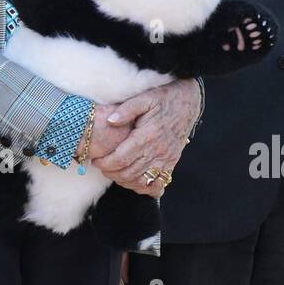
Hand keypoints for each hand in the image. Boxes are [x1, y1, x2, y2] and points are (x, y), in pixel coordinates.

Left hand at [94, 78, 200, 194]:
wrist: (187, 102)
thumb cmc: (163, 99)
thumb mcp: (144, 97)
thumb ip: (126, 109)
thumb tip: (110, 120)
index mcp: (147, 136)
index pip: (121, 159)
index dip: (105, 163)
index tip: (96, 161)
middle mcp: (157, 151)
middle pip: (129, 173)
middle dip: (111, 173)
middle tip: (101, 167)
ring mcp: (166, 159)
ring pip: (141, 181)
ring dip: (124, 181)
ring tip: (113, 172)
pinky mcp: (171, 163)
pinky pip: (157, 184)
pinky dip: (144, 187)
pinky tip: (134, 181)